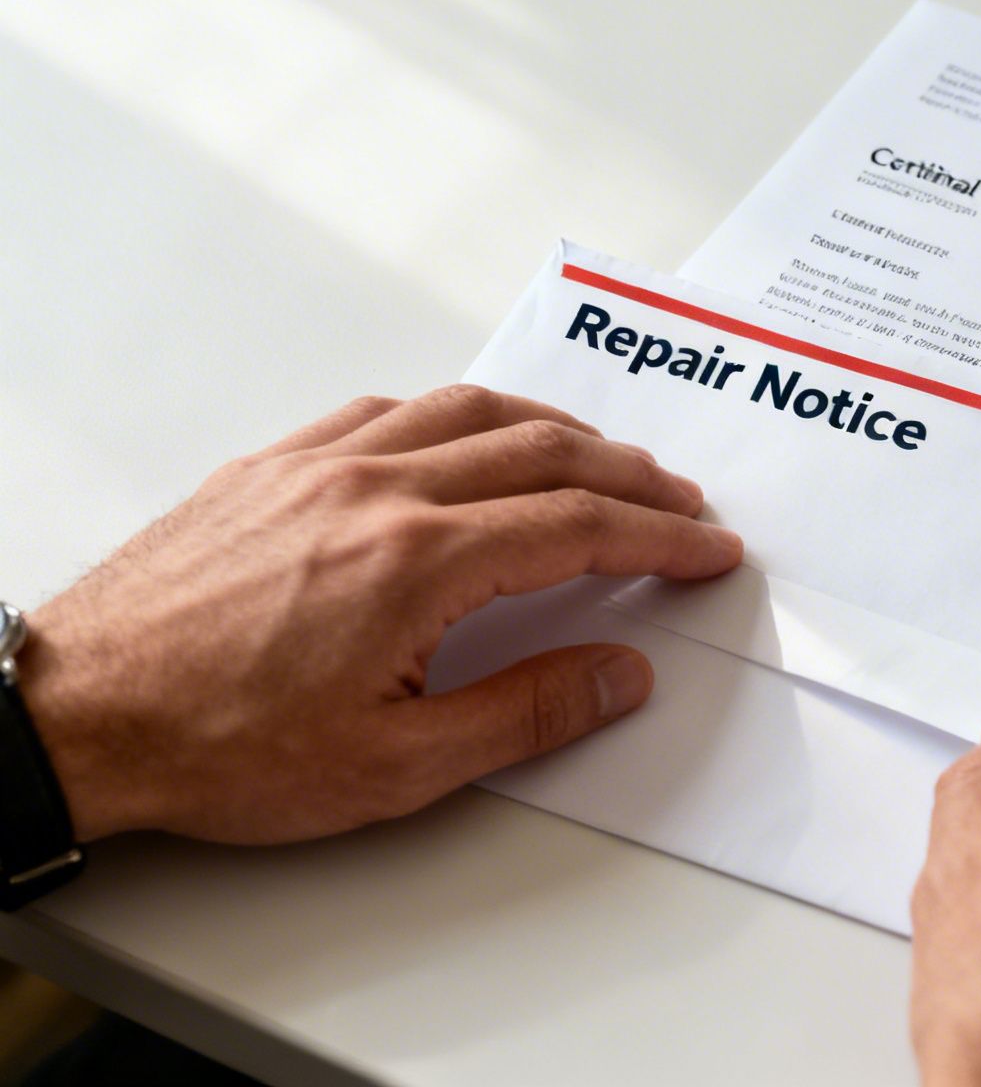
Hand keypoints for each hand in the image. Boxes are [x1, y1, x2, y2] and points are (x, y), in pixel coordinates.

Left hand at [17, 385, 741, 844]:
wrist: (77, 716)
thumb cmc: (217, 747)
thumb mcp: (393, 767)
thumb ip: (524, 712)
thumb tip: (620, 675)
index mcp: (418, 561)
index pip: (578, 526)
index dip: (659, 537)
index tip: (706, 549)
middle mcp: (376, 490)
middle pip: (541, 452)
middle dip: (630, 474)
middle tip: (680, 502)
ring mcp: (319, 467)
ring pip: (467, 410)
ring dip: (554, 426)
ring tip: (601, 455)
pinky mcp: (270, 468)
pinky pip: (385, 411)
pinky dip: (454, 415)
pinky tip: (467, 436)